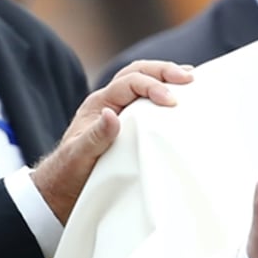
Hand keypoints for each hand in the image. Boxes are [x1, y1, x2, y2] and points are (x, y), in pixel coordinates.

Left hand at [31, 60, 194, 223]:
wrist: (64, 186)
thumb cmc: (69, 172)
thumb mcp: (79, 156)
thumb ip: (96, 136)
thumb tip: (112, 114)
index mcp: (99, 104)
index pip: (129, 83)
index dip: (152, 86)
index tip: (172, 101)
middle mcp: (110, 100)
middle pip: (138, 71)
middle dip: (164, 71)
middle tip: (189, 78)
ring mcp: (120, 107)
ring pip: (144, 78)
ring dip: (167, 76)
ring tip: (192, 79)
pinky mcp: (130, 118)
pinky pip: (149, 96)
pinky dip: (167, 89)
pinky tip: (184, 94)